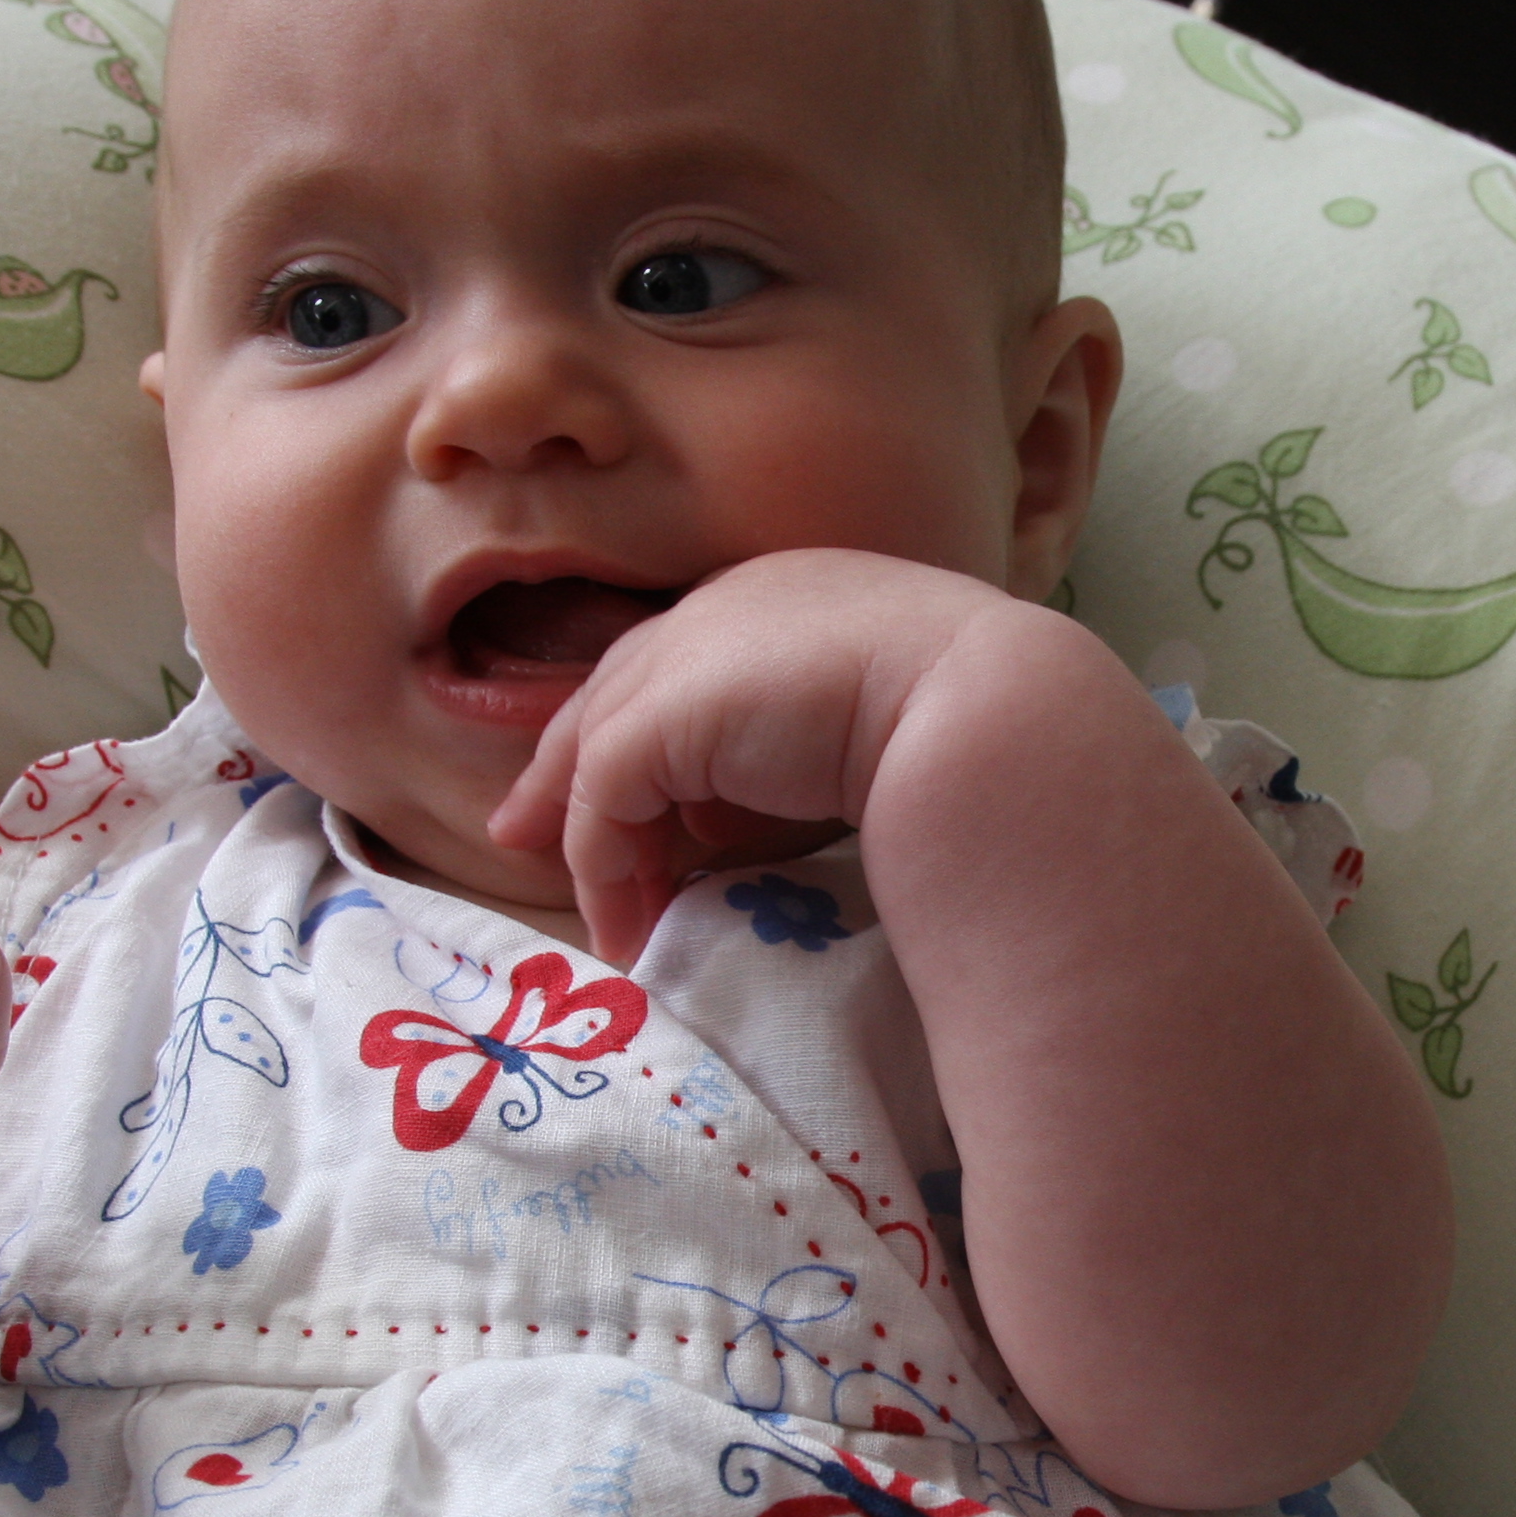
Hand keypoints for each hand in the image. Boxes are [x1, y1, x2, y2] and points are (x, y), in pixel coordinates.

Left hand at [486, 550, 1014, 962]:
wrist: (990, 715)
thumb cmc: (973, 728)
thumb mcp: (874, 733)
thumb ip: (804, 752)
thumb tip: (738, 820)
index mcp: (799, 592)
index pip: (691, 659)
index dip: (643, 724)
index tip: (619, 799)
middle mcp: (736, 599)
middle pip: (623, 688)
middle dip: (567, 767)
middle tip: (525, 836)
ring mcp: (694, 646)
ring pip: (603, 744)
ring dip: (595, 840)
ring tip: (610, 920)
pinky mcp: (662, 711)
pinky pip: (603, 797)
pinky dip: (603, 865)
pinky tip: (627, 924)